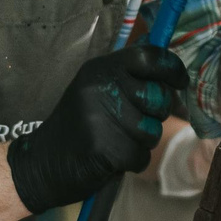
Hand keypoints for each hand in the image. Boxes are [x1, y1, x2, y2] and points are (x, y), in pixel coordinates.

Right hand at [5, 41, 187, 212]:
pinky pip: (140, 156)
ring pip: (152, 131)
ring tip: (115, 141)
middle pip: (158, 97)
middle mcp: (99, 88)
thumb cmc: (77, 127)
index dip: (172, 67)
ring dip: (141, 142)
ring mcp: (100, 118)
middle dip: (155, 115)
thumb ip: (126, 75)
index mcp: (98, 69)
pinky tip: (110, 159)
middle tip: (132, 123)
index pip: (147, 57)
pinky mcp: (104, 149)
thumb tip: (165, 60)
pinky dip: (131, 162)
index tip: (180, 80)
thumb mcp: (93, 89)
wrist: (41, 164)